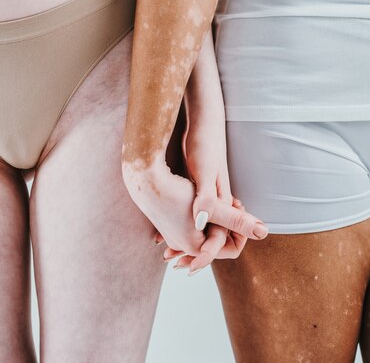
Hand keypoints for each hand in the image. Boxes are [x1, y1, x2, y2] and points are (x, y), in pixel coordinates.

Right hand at [122, 156, 267, 267]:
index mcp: (195, 246)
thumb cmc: (174, 188)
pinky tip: (202, 195)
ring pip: (206, 230)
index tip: (239, 206)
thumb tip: (263, 232)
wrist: (142, 176)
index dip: (241, 230)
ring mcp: (174, 234)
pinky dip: (201, 213)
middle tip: (231, 200)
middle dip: (228, 223)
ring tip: (220, 197)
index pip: (231, 249)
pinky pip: (192, 223)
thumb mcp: (210, 202)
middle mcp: (184, 244)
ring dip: (215, 217)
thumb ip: (234, 219)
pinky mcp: (168, 221)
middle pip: (218, 241)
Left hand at [159, 94, 267, 273]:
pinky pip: (192, 215)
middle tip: (173, 261)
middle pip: (215, 241)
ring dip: (186, 242)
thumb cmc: (203, 147)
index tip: (189, 264)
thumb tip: (202, 222)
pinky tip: (161, 229)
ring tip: (168, 251)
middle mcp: (219, 203)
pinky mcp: (199, 189)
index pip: (228, 245)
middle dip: (196, 254)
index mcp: (223, 204)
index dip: (208, 256)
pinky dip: (179, 224)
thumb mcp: (203, 175)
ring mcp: (209, 196)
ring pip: (202, 229)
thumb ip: (208, 200)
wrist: (202, 126)